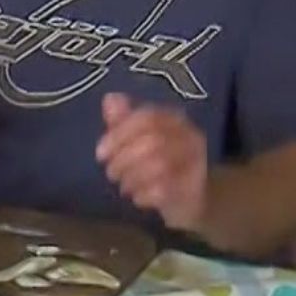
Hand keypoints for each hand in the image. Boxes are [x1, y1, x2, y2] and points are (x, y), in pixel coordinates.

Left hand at [94, 92, 208, 230]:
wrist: (189, 197)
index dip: (119, 135)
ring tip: (124, 186)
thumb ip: (123, 121)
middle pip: (151, 142)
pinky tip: (138, 198)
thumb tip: (110, 97)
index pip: (147, 117)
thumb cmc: (157, 165)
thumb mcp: (137, 140)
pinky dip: (143, 196)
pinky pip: (164, 190)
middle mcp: (189, 136)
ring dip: (131, 179)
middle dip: (122, 160)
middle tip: (111, 173)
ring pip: (159, 165)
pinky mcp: (194, 188)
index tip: (100, 154)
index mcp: (174, 120)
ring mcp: (195, 162)